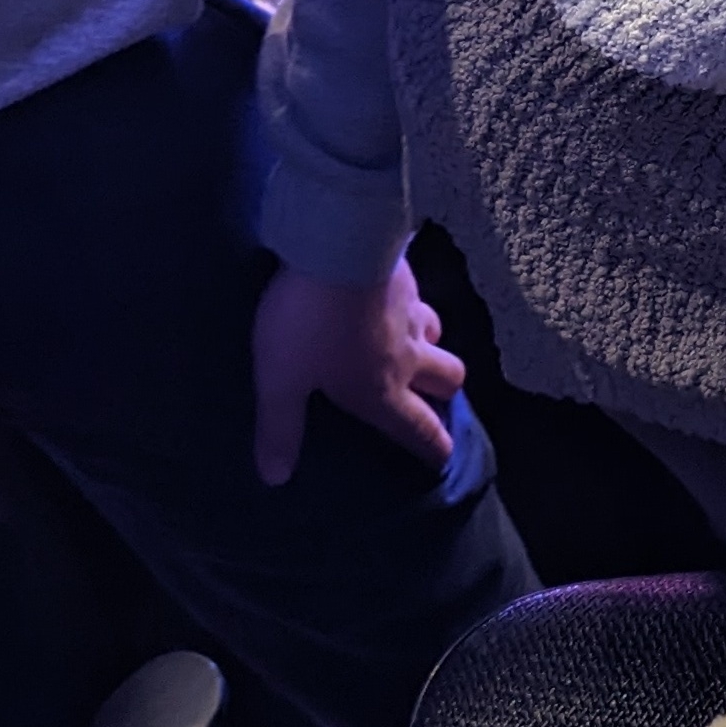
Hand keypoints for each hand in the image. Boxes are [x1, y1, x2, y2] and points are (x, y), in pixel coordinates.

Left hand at [249, 259, 463, 484]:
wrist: (336, 248)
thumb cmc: (308, 324)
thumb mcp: (281, 381)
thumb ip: (280, 428)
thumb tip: (276, 478)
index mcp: (381, 392)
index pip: (418, 429)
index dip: (434, 449)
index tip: (444, 459)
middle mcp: (408, 357)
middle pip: (448, 380)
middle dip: (444, 393)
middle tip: (430, 396)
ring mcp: (412, 313)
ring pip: (438, 335)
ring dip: (430, 345)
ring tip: (411, 345)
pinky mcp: (406, 277)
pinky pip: (418, 299)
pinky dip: (411, 308)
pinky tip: (392, 300)